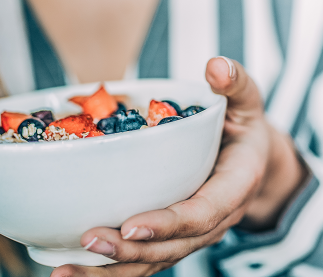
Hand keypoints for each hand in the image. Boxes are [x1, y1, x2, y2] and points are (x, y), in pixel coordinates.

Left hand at [51, 57, 307, 276]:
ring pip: (154, 261)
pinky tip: (75, 269)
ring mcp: (192, 232)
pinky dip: (112, 270)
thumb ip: (236, 83)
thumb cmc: (244, 125)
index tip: (131, 226)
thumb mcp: (246, 100)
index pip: (201, 212)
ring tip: (67, 273)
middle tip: (88, 242)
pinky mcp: (173, 235)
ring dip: (111, 272)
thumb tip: (216, 66)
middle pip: (172, 246)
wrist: (255, 159)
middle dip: (129, 252)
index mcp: (234, 187)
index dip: (168, 223)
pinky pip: (146, 259)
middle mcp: (213, 219)